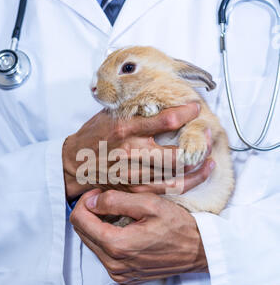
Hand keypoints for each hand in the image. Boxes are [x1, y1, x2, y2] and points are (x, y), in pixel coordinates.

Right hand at [62, 104, 201, 200]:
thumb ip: (133, 108)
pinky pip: (170, 188)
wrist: (74, 165)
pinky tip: (202, 172)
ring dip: (199, 164)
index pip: (166, 120)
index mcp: (126, 128)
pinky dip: (190, 181)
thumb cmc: (93, 136)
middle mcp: (132, 152)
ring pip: (177, 173)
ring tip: (210, 154)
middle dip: (198, 143)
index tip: (196, 108)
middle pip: (177, 153)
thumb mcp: (109, 114)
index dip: (187, 112)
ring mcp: (134, 173)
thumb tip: (158, 96)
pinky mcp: (136, 188)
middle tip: (208, 134)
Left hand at [70, 184, 211, 284]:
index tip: (98, 194)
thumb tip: (92, 202)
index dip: (85, 202)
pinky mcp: (125, 278)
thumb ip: (116, 200)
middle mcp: (114, 264)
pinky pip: (105, 257)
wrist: (199, 251)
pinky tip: (125, 231)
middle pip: (82, 233)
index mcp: (117, 245)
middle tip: (107, 201)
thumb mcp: (149, 204)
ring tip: (118, 215)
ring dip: (99, 227)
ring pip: (92, 245)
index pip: (79, 220)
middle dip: (90, 214)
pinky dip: (108, 241)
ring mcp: (119, 274)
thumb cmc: (179, 227)